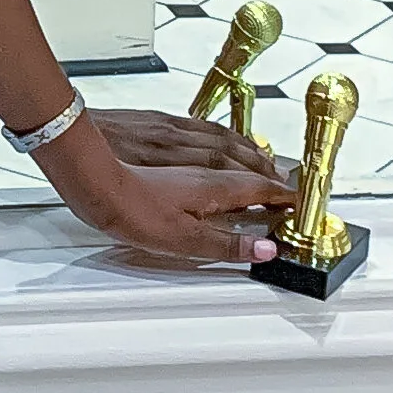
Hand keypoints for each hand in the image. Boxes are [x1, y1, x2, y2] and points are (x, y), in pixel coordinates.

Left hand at [50, 115, 293, 268]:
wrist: (92, 179)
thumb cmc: (131, 208)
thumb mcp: (184, 240)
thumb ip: (227, 245)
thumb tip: (265, 251)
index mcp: (215, 187)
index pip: (261, 190)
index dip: (284, 197)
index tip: (301, 204)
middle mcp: (204, 166)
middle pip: (250, 169)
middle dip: (272, 179)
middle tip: (289, 192)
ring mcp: (184, 154)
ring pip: (230, 152)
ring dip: (251, 161)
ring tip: (264, 170)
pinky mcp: (164, 148)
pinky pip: (207, 140)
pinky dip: (224, 147)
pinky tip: (216, 153)